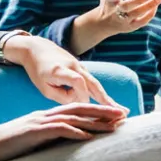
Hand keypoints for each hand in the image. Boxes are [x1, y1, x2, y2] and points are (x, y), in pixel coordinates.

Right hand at [0, 103, 127, 160]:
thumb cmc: (5, 149)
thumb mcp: (30, 142)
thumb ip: (47, 141)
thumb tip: (64, 148)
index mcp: (45, 117)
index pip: (75, 111)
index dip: (96, 113)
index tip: (115, 117)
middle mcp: (44, 116)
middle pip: (79, 109)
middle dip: (103, 112)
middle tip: (124, 115)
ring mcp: (39, 122)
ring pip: (73, 117)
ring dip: (95, 121)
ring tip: (114, 124)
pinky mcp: (33, 132)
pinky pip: (58, 130)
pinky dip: (75, 132)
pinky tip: (89, 137)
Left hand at [6, 35, 124, 108]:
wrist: (37, 48)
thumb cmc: (38, 70)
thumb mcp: (43, 87)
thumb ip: (61, 97)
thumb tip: (80, 104)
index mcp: (60, 70)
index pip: (76, 81)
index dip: (81, 94)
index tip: (83, 106)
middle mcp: (73, 66)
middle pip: (93, 83)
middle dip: (106, 100)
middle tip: (120, 113)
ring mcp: (80, 66)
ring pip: (95, 84)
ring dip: (107, 98)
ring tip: (122, 111)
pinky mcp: (82, 68)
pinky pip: (92, 83)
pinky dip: (100, 94)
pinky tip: (110, 105)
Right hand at [92, 0, 160, 37]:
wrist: (105, 24)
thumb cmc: (108, 2)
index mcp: (108, 1)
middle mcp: (114, 12)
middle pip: (126, 6)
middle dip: (139, 0)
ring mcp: (123, 21)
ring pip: (136, 13)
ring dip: (149, 6)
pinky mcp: (130, 27)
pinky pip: (142, 22)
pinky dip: (150, 14)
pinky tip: (155, 6)